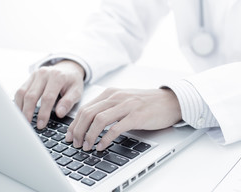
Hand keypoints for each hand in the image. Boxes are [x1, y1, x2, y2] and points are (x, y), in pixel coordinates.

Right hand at [15, 60, 84, 128]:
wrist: (68, 68)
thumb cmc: (72, 82)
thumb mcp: (77, 91)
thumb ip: (69, 102)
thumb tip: (59, 114)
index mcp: (58, 77)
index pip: (47, 97)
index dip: (43, 113)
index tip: (41, 124)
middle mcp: (44, 73)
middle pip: (31, 95)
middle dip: (28, 112)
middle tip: (28, 125)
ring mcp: (35, 74)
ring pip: (22, 93)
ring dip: (21, 108)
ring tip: (23, 120)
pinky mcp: (30, 77)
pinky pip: (20, 90)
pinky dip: (18, 102)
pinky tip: (21, 111)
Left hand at [65, 88, 181, 150]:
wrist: (170, 101)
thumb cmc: (146, 103)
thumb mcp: (124, 100)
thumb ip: (108, 107)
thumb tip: (89, 123)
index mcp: (111, 93)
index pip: (85, 108)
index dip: (74, 124)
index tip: (70, 136)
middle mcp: (116, 97)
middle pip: (88, 114)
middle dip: (78, 131)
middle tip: (75, 143)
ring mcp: (127, 106)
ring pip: (98, 120)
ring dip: (89, 136)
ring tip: (87, 146)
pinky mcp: (137, 116)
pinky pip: (116, 128)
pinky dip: (106, 139)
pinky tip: (102, 146)